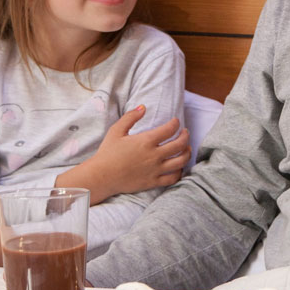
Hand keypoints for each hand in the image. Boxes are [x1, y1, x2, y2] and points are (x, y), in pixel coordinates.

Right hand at [56, 105, 190, 203]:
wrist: (102, 176)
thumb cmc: (108, 152)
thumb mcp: (116, 130)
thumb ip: (130, 117)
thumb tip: (143, 107)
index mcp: (146, 141)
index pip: (170, 129)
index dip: (176, 123)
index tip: (175, 121)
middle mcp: (154, 155)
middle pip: (180, 144)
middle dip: (186, 136)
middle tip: (185, 132)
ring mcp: (155, 170)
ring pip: (181, 161)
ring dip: (187, 153)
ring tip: (187, 148)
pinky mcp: (153, 182)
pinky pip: (173, 178)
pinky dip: (180, 172)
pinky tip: (179, 167)